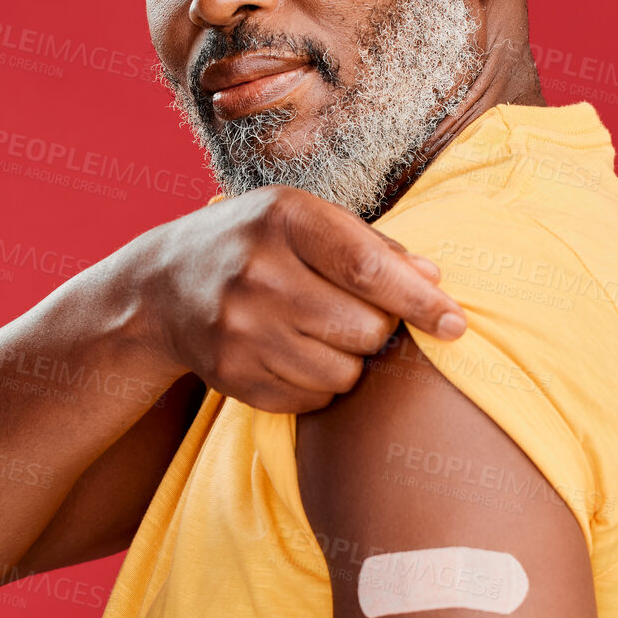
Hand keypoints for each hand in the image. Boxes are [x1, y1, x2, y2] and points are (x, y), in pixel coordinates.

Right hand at [142, 185, 466, 413]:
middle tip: (361, 316)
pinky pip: (312, 400)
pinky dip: (319, 385)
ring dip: (350, 361)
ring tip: (322, 333)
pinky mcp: (231, 375)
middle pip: (364, 329)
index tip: (455, 324)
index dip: (419, 301)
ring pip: (343, 374)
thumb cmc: (253, 244)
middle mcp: (256, 273)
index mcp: (283, 218)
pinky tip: (294, 354)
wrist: (162, 287)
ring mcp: (239, 329)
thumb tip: (433, 281)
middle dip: (380, 330)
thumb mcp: (302, 218)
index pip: (367, 267)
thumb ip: (370, 245)